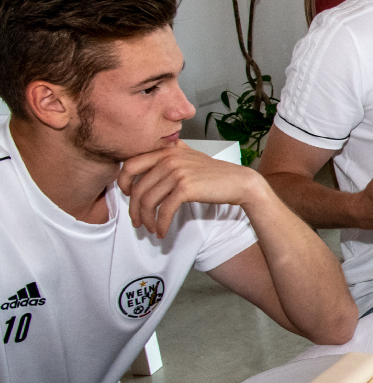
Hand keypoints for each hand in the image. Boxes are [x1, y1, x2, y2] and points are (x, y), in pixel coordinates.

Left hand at [117, 143, 268, 237]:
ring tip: (150, 229)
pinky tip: (162, 232)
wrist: (239, 182)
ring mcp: (177, 173)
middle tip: (137, 221)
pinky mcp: (186, 188)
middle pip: (138, 188)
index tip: (127, 195)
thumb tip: (147, 162)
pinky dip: (161, 224)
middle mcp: (169, 159)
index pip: (131, 164)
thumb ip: (170, 154)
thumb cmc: (215, 173)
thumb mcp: (190, 156)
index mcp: (166, 150)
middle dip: (134, 209)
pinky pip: (164, 210)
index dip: (123, 182)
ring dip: (147, 220)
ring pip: (148, 201)